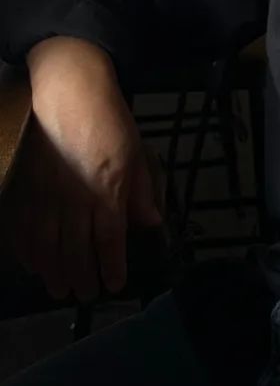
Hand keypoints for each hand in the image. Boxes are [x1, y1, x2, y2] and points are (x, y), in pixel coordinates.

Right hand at [5, 39, 160, 301]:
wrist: (69, 91)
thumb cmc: (109, 119)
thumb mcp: (136, 152)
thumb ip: (140, 191)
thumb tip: (150, 223)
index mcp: (108, 190)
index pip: (109, 239)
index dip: (111, 266)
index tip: (113, 284)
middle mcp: (76, 199)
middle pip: (76, 249)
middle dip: (81, 276)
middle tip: (84, 294)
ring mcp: (46, 194)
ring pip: (48, 245)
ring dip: (54, 271)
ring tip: (60, 289)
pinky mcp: (25, 187)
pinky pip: (23, 228)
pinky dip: (27, 250)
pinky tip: (34, 264)